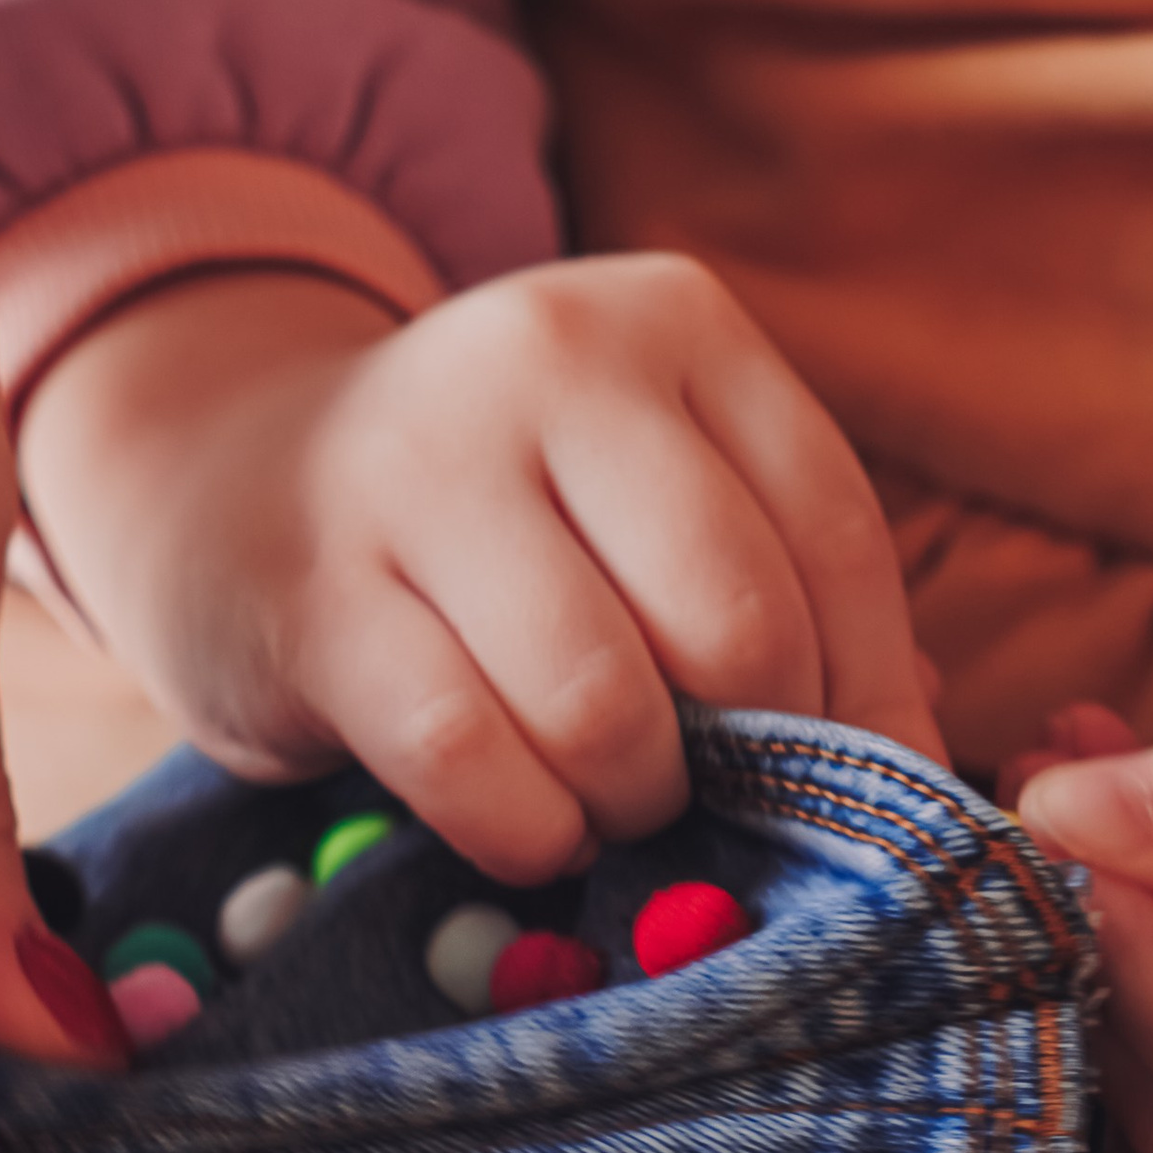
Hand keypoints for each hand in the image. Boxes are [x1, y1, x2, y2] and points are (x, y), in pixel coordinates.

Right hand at [18, 254, 943, 886]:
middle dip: (746, 754)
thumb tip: (925, 750)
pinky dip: (524, 828)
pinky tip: (523, 825)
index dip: (865, 689)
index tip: (861, 783)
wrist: (227, 482)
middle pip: (733, 620)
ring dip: (628, 801)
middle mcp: (547, 358)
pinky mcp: (317, 591)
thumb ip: (781, 586)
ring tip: (604, 805)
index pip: (830, 530)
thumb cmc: (493, 526)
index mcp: (669, 324)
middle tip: (704, 792)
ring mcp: (420, 466)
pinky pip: (470, 755)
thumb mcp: (642, 496)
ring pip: (606, 701)